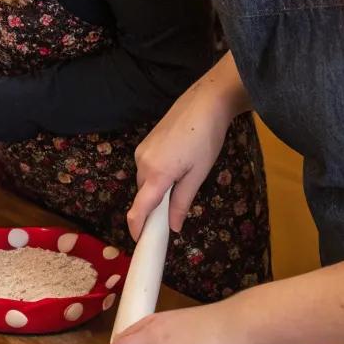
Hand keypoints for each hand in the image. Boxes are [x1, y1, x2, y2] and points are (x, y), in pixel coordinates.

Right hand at [129, 57, 244, 240]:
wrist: (205, 102)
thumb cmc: (206, 139)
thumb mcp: (198, 175)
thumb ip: (182, 202)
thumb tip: (174, 226)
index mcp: (156, 174)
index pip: (140, 208)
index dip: (137, 227)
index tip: (140, 241)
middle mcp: (142, 163)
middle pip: (144, 195)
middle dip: (156, 206)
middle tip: (176, 212)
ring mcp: (141, 151)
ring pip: (146, 181)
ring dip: (158, 188)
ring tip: (184, 179)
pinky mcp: (144, 143)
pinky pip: (147, 168)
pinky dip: (158, 175)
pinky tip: (178, 165)